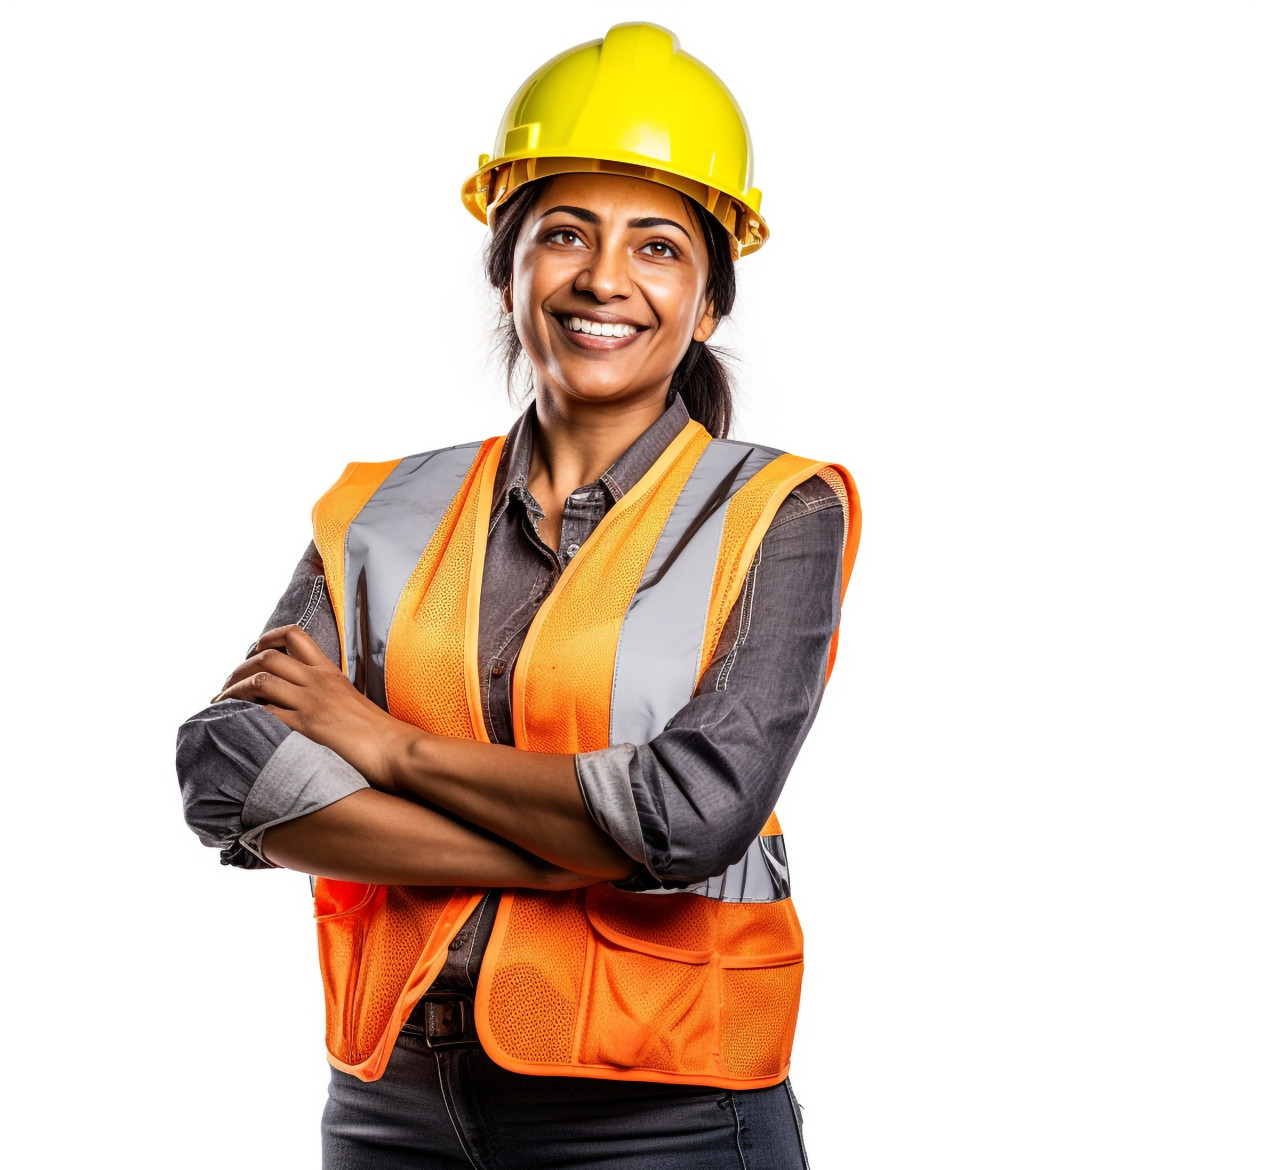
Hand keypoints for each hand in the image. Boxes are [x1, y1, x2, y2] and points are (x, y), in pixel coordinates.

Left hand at [211, 624, 418, 789]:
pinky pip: (265, 714)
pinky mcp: (307, 726)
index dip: (266, 638)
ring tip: (221, 706)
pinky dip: (244, 718)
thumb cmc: (381, 735)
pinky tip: (236, 727)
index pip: (294, 636)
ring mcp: (312, 702)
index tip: (254, 651)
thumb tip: (314, 706)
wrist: (398, 751)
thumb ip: (331, 697)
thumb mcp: (353, 702)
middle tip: (226, 687)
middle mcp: (318, 681)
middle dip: (238, 669)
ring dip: (232, 692)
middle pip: (267, 657)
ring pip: (259, 682)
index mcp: (330, 673)